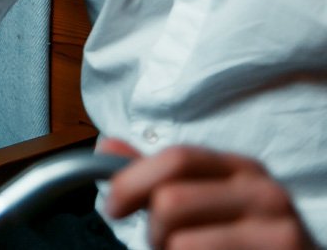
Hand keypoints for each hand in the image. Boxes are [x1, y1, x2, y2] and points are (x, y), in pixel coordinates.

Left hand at [104, 139, 314, 249]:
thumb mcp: (209, 200)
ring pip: (181, 242)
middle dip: (153, 230)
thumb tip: (106, 146)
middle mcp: (264, 192)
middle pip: (171, 201)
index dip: (132, 181)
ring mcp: (278, 230)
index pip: (176, 158)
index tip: (113, 207)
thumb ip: (159, 176)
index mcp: (241, 169)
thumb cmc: (244, 241)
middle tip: (165, 244)